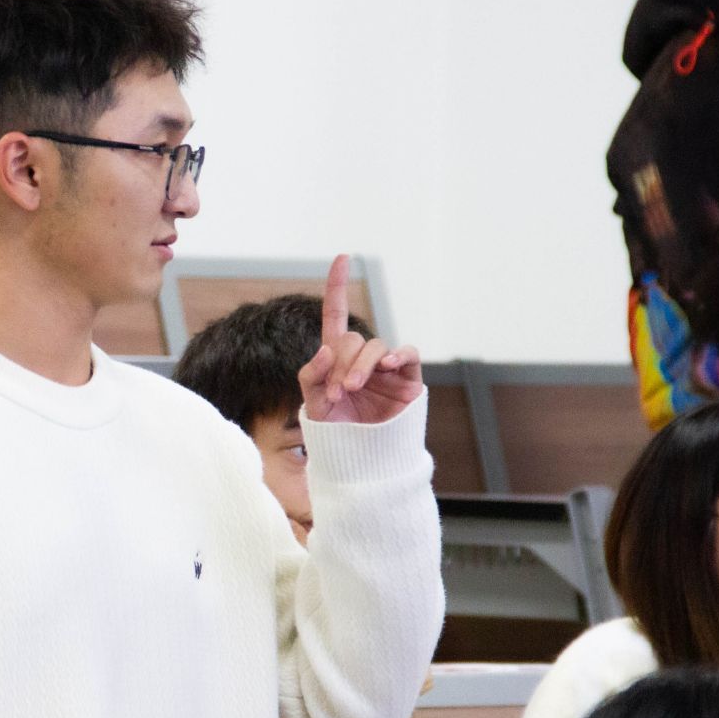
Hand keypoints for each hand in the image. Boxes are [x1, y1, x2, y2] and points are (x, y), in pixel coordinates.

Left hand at [297, 254, 420, 424]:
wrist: (360, 460)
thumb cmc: (336, 431)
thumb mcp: (313, 403)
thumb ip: (311, 375)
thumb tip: (326, 348)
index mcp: (337, 357)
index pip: (336, 315)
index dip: (338, 285)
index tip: (343, 257)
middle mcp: (362, 357)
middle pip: (351, 339)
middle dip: (339, 363)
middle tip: (336, 391)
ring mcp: (386, 367)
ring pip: (373, 347)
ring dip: (359, 366)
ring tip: (350, 389)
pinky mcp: (407, 379)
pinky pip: (406, 354)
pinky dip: (396, 355)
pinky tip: (385, 366)